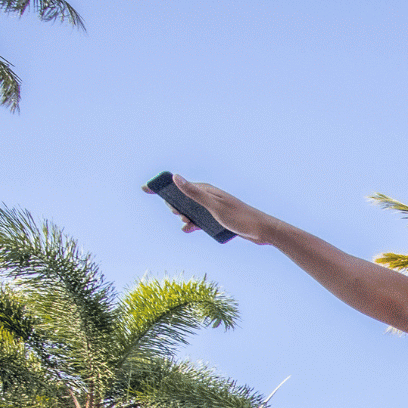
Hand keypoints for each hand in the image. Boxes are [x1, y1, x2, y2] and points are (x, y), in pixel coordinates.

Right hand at [151, 175, 271, 242]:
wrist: (263, 231)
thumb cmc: (240, 217)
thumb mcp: (214, 206)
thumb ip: (194, 193)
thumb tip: (176, 177)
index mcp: (206, 190)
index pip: (179, 185)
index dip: (161, 187)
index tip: (144, 189)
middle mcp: (209, 196)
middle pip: (182, 199)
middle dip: (175, 207)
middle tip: (180, 215)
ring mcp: (213, 207)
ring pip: (191, 212)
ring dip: (185, 218)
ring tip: (187, 225)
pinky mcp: (218, 218)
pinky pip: (200, 220)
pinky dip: (194, 224)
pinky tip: (190, 229)